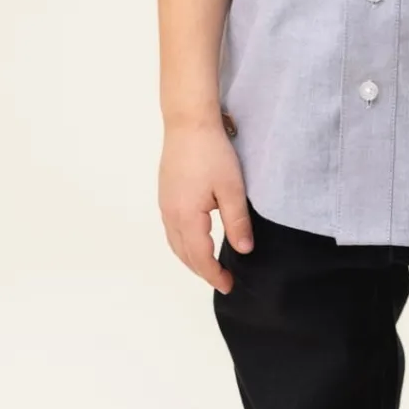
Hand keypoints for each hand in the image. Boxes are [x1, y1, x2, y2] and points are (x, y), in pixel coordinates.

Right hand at [159, 122, 254, 292]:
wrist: (188, 122)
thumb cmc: (211, 152)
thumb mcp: (232, 189)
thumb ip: (237, 222)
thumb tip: (243, 251)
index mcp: (186, 217)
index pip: (200, 257)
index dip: (214, 275)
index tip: (229, 285)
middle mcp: (170, 215)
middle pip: (184, 254)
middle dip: (202, 271)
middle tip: (222, 281)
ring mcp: (165, 204)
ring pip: (175, 243)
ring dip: (191, 259)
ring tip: (210, 267)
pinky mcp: (165, 195)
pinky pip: (172, 230)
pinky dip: (183, 244)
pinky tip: (196, 241)